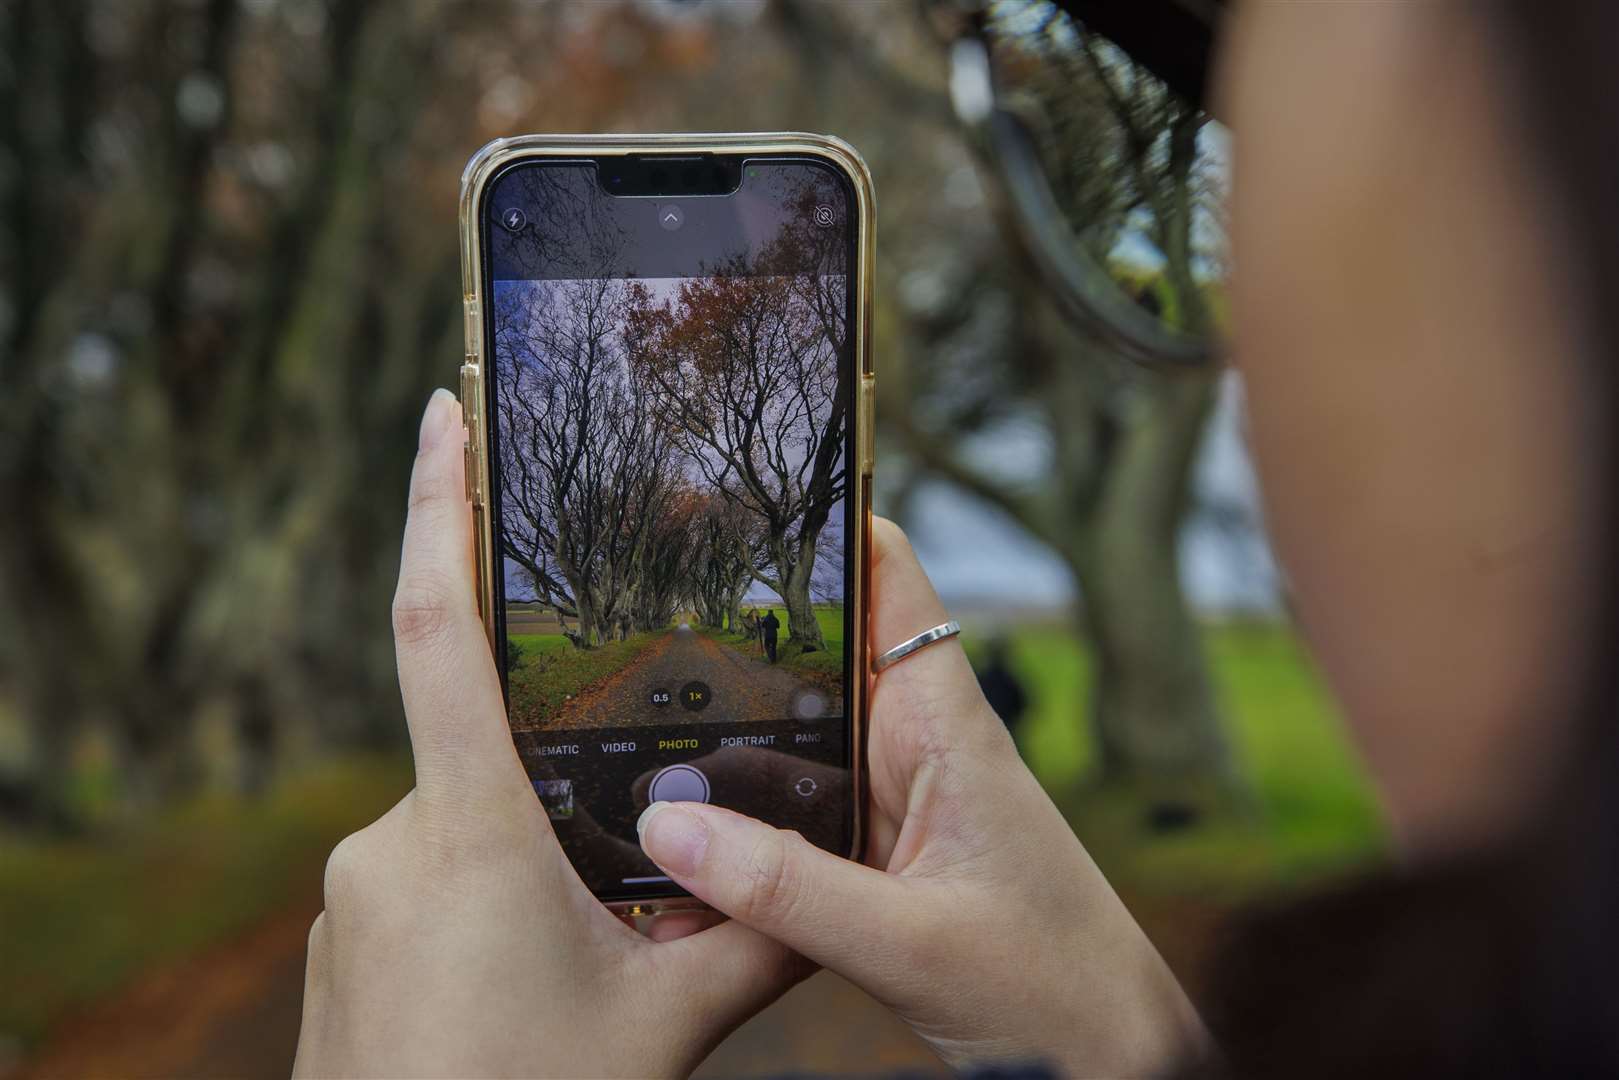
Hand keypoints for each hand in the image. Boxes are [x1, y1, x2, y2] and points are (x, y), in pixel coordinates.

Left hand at [293, 390, 800, 1078]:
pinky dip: (490, 904)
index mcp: (470, 831)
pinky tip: (529, 983)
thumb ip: (754, 932)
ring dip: (534, 863)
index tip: (440, 412)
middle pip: (489, 753)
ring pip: (468, 828)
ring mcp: (357, 890)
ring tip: (582, 959)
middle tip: (612, 881)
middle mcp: (392, 839)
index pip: (436, 628)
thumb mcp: (667, 1023)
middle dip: (561, 783)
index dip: (433, 506)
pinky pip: (428, 879)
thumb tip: (828, 880)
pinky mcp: (346, 939)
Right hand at [636, 518, 1210, 1076]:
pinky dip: (734, 830)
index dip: (830, 518)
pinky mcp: (873, 858)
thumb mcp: (910, 942)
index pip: (892, 582)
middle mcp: (913, 748)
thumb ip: (789, 889)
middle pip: (816, 654)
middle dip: (734, 629)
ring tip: (622, 726)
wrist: (1106, 1057)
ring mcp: (890, 803)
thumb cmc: (1054, 985)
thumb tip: (669, 825)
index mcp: (945, 728)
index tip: (745, 483)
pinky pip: (789, 822)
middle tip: (634, 605)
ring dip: (721, 744)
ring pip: (789, 743)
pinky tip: (670, 848)